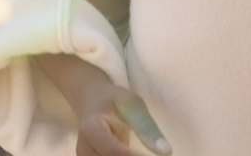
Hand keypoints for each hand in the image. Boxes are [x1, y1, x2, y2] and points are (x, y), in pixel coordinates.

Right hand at [36, 53, 169, 155]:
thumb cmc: (114, 101)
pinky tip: (136, 153)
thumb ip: (147, 128)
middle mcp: (84, 146)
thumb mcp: (132, 105)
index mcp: (91, 128)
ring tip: (143, 150)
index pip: (113, 150)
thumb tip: (166, 152)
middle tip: (153, 150)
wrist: (92, 100)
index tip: (161, 155)